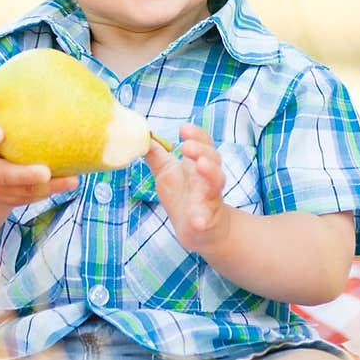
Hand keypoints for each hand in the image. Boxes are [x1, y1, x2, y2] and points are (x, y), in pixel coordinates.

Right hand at [0, 123, 79, 208]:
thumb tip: (3, 75)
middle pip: (5, 177)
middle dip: (25, 175)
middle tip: (44, 171)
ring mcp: (1, 191)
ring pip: (26, 192)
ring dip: (50, 187)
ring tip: (72, 180)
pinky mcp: (16, 201)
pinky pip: (36, 197)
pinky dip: (54, 190)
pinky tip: (73, 180)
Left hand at [145, 122, 229, 254]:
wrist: (199, 230)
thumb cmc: (183, 196)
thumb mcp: (166, 173)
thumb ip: (156, 155)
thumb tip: (143, 136)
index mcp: (197, 164)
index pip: (203, 143)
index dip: (196, 134)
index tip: (183, 129)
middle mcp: (207, 178)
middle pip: (212, 158)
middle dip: (201, 149)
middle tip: (186, 146)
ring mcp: (208, 198)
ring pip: (216, 182)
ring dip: (210, 172)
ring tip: (200, 165)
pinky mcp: (205, 220)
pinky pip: (206, 219)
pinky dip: (202, 219)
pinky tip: (198, 221)